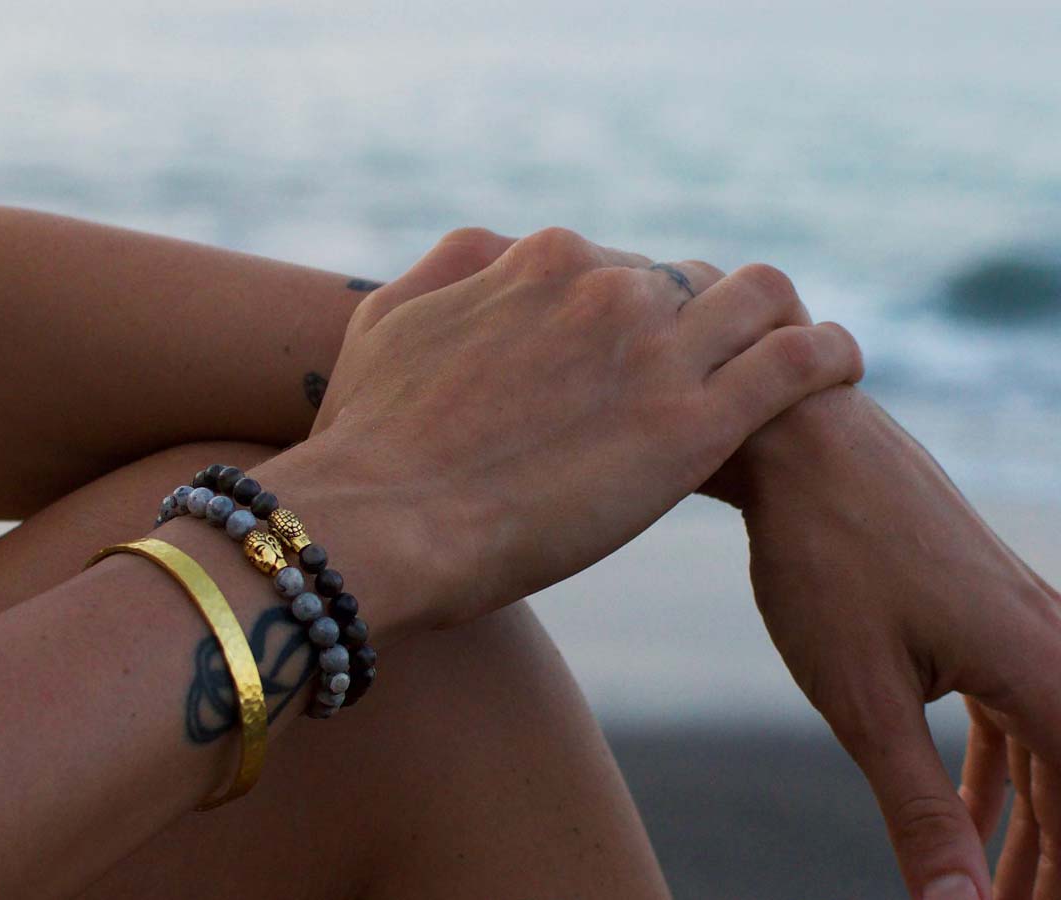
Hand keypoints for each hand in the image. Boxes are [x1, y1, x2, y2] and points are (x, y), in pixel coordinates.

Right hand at [304, 226, 861, 634]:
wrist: (378, 522)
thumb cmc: (368, 440)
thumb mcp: (387, 321)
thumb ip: (449, 271)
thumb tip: (491, 255)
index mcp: (541, 262)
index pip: (625, 266)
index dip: (639, 313)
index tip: (641, 359)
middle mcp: (607, 287)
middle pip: (695, 282)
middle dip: (706, 320)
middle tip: (709, 374)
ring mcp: (657, 351)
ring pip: (763, 300)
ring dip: (779, 323)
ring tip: (794, 362)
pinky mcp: (694, 424)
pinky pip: (801, 361)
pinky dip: (832, 356)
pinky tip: (840, 371)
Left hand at [722, 386, 1059, 899]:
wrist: (802, 444)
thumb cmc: (827, 559)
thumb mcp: (866, 702)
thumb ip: (921, 812)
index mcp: (1049, 674)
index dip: (1057, 879)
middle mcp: (1057, 646)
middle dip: (1047, 865)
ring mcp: (1024, 624)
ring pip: (1046, 757)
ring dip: (1023, 833)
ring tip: (996, 894)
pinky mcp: (983, 613)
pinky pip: (1012, 714)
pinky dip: (996, 776)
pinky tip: (974, 824)